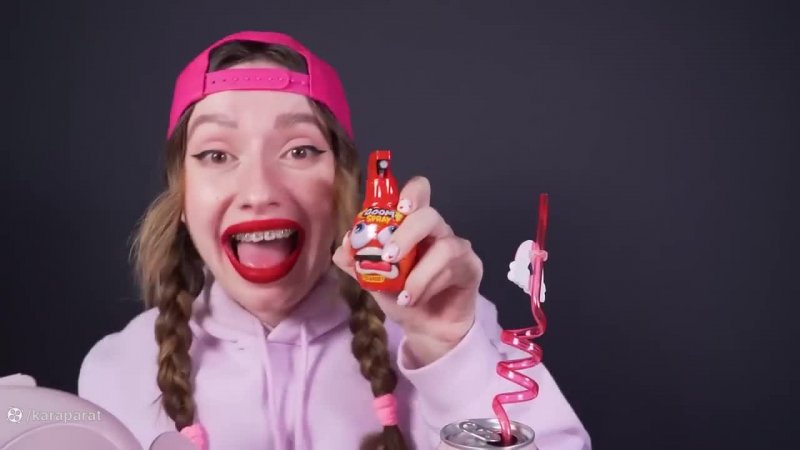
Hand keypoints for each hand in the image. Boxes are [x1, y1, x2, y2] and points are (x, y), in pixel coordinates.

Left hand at [333, 176, 482, 365]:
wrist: (425, 328)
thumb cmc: (401, 295)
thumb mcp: (372, 281)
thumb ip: (356, 263)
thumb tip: (342, 248)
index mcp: (412, 224)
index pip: (417, 193)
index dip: (410, 192)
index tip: (399, 206)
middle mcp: (436, 230)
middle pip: (429, 214)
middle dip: (407, 233)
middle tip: (389, 257)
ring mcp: (456, 246)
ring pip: (444, 246)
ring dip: (419, 273)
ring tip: (403, 296)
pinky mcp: (471, 266)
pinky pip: (453, 268)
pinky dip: (430, 285)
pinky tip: (415, 299)